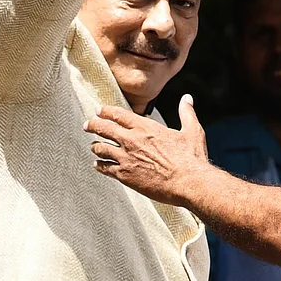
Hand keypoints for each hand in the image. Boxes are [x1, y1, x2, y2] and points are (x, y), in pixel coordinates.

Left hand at [86, 95, 212, 205]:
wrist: (188, 182)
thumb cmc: (191, 157)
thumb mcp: (192, 130)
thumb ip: (186, 113)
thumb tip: (187, 99)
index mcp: (146, 127)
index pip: (119, 115)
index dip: (106, 111)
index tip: (99, 110)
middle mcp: (131, 140)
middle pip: (104, 129)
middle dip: (93, 125)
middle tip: (87, 125)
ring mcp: (126, 158)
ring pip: (101, 148)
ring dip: (96, 146)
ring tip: (93, 146)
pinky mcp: (124, 175)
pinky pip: (105, 168)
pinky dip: (99, 165)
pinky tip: (97, 165)